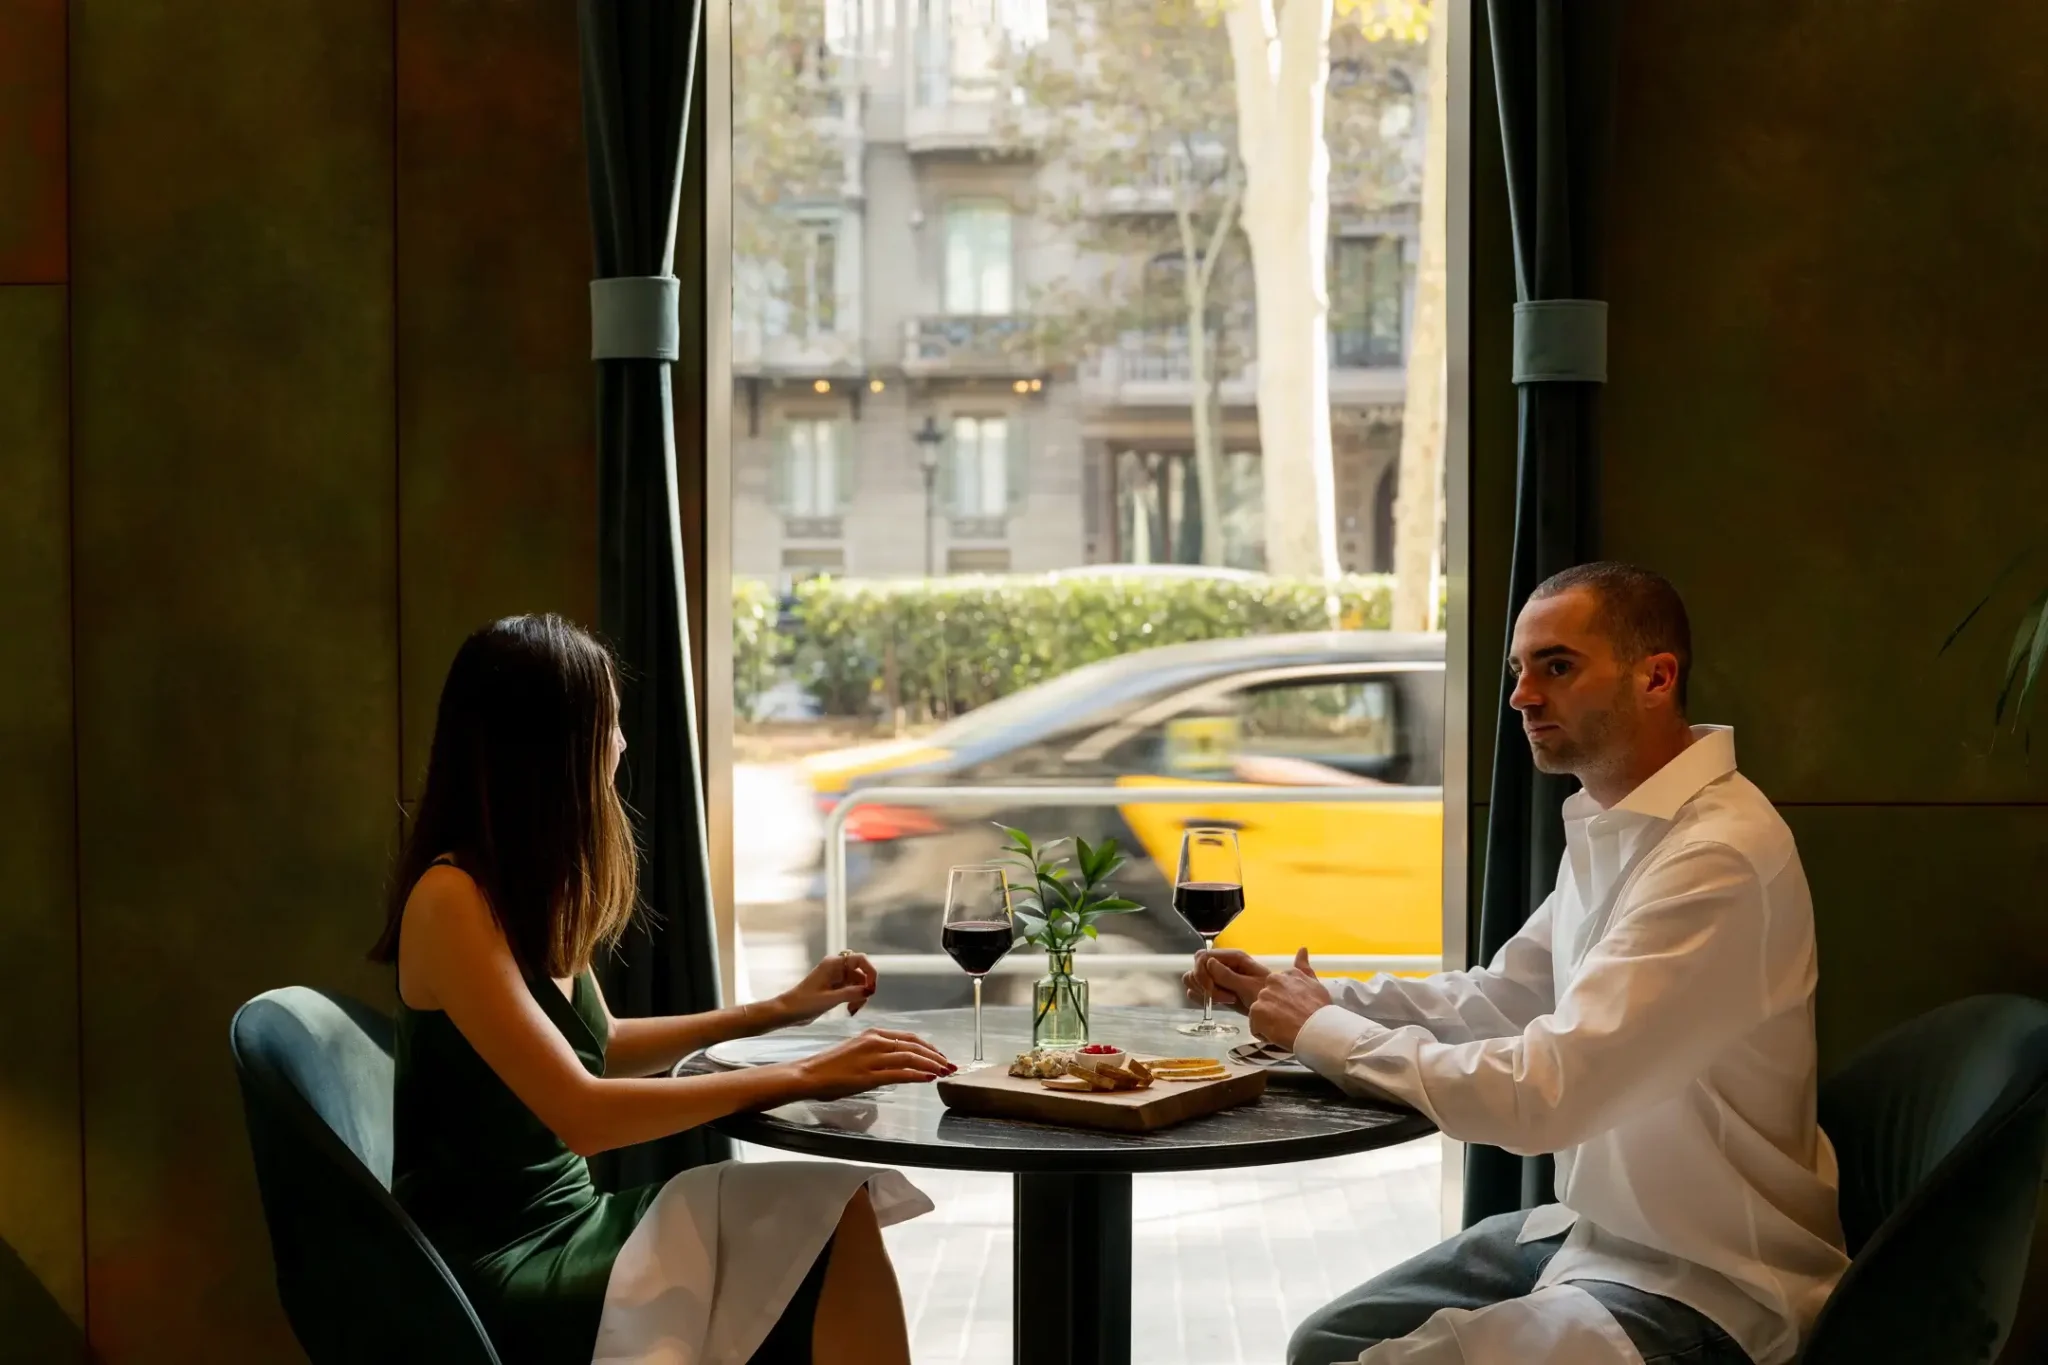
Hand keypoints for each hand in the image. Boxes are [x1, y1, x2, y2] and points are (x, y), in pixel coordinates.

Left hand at [775, 952, 877, 1025]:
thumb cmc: (805, 1003)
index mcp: (834, 964)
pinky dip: (854, 1000)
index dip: (870, 972)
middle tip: (859, 1005)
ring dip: (859, 997)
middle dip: (864, 989)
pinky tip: (849, 1010)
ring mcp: (836, 978)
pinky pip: (852, 991)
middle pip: (861, 974)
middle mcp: (837, 968)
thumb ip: (851, 993)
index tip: (871, 989)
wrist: (788, 1012)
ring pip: (858, 984)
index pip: (861, 959)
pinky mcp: (834, 989)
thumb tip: (869, 991)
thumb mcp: (830, 999)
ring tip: (852, 1010)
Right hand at [790, 1029, 953, 1100]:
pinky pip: (900, 1074)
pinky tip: (929, 1078)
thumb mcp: (856, 1051)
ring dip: (931, 1065)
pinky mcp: (869, 1076)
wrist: (809, 1074)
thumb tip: (897, 1064)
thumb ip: (877, 1053)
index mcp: (873, 1034)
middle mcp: (875, 1042)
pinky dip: (917, 1075)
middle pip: (914, 1046)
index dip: (928, 1046)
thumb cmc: (829, 1066)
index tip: (939, 1055)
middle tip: (949, 1065)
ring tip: (944, 1072)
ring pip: (911, 1058)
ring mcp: (872, 1058)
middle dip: (935, 1055)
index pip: (908, 1037)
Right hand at [1183, 948, 1269, 1014]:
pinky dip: (1201, 999)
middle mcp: (1221, 964)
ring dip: (1202, 992)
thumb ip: (1229, 975)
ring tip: (1223, 1000)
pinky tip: (1218, 1004)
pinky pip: (1196, 991)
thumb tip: (1209, 962)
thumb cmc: (1266, 994)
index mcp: (1232, 957)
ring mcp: (1216, 977)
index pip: (1202, 956)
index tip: (1210, 988)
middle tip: (1220, 998)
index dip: (1201, 972)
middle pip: (1195, 967)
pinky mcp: (1214, 989)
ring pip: (1192, 979)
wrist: (1272, 1009)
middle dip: (1202, 984)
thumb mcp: (1250, 986)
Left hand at [1247, 949, 1332, 1050]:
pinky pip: (1256, 1027)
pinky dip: (1264, 1034)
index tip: (1294, 1010)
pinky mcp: (1256, 1011)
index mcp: (1286, 975)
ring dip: (1269, 1023)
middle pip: (1267, 1000)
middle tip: (1290, 1021)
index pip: (1277, 989)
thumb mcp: (1315, 985)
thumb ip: (1305, 967)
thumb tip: (1302, 948)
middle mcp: (1272, 981)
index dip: (1284, 1003)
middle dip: (1274, 1011)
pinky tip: (1279, 1035)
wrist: (1319, 1030)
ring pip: (1260, 1014)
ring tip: (1286, 1029)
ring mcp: (1263, 996)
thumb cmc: (1320, 1011)